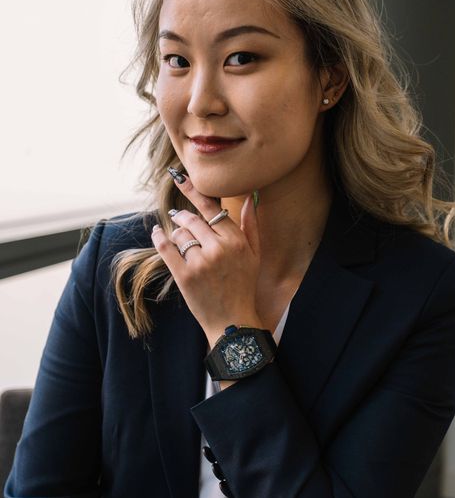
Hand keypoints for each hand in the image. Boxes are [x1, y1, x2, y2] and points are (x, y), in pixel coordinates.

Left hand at [150, 172, 261, 349]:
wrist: (232, 321)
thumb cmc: (244, 285)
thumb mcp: (254, 254)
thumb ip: (250, 225)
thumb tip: (251, 198)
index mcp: (236, 241)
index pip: (212, 209)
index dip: (194, 191)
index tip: (180, 176)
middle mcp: (218, 249)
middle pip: (192, 219)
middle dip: (183, 216)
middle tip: (178, 215)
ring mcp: (200, 263)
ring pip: (179, 233)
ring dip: (177, 232)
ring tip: (182, 241)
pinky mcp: (184, 277)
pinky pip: (166, 249)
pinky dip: (159, 239)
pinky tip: (157, 234)